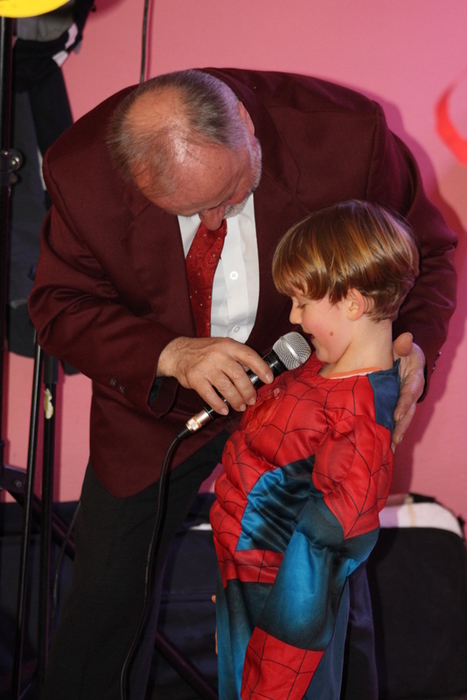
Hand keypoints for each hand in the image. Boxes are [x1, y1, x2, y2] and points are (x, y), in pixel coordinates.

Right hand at [157, 336, 273, 414]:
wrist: (178, 352)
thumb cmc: (204, 352)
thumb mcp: (222, 347)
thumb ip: (237, 358)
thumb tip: (256, 374)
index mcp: (228, 346)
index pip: (249, 356)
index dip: (261, 368)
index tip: (269, 379)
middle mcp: (217, 354)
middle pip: (239, 375)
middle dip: (248, 391)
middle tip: (251, 400)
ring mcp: (205, 366)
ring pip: (226, 387)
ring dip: (236, 400)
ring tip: (240, 406)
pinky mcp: (195, 378)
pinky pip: (210, 395)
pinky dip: (218, 404)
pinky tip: (224, 410)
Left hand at [392, 332, 425, 448]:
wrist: (405, 356)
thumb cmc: (404, 351)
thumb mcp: (405, 346)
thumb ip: (403, 345)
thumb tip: (405, 339)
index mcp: (414, 380)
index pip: (409, 393)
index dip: (403, 404)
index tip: (396, 415)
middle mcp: (411, 393)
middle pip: (407, 412)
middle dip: (401, 427)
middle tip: (394, 440)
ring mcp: (404, 401)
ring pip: (402, 419)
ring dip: (396, 433)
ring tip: (389, 448)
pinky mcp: (396, 405)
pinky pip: (394, 420)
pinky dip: (390, 431)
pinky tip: (384, 445)